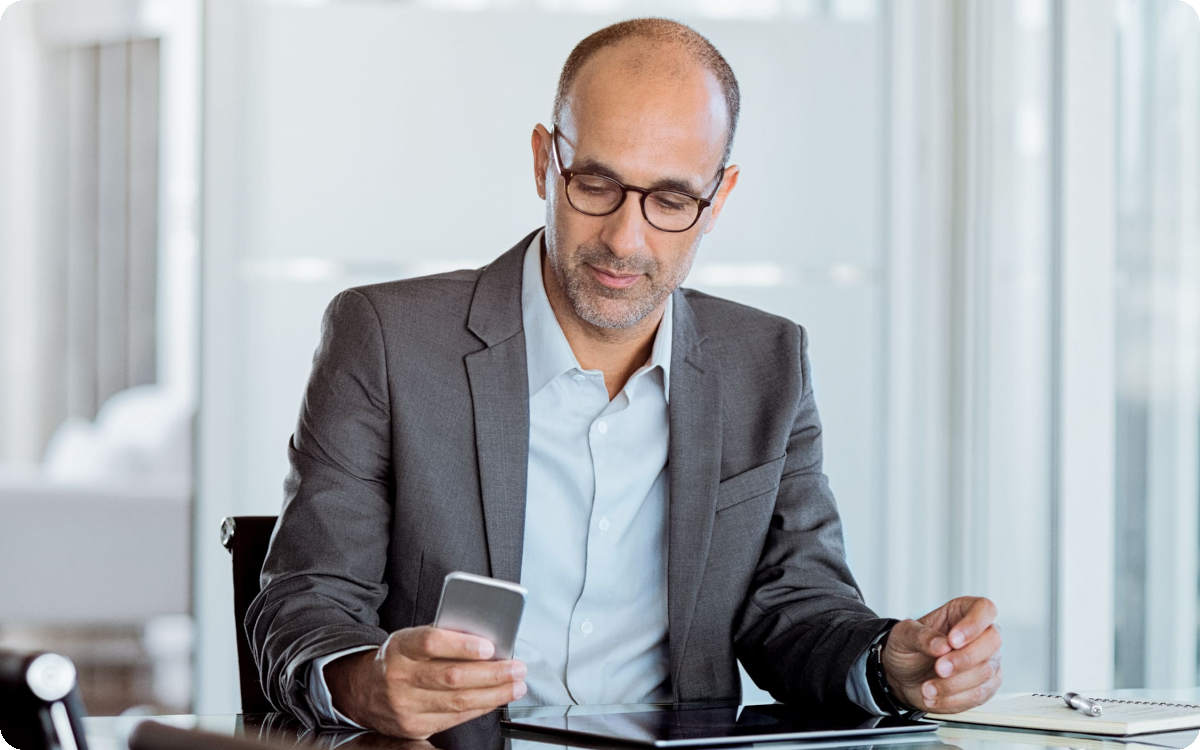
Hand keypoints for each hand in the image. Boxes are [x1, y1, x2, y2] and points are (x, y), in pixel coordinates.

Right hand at [323, 626, 526, 738]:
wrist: (363, 689)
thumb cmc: (399, 658)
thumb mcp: (411, 639)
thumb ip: (443, 637)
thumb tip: (487, 641)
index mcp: (400, 647)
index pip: (431, 643)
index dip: (462, 645)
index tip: (489, 646)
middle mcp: (400, 677)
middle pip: (451, 677)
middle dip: (492, 674)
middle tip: (517, 668)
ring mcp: (405, 705)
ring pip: (457, 702)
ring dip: (494, 694)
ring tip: (515, 685)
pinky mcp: (414, 726)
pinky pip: (454, 719)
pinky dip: (480, 708)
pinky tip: (495, 699)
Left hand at [882, 596, 1001, 712]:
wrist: (903, 677)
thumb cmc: (907, 649)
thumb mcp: (903, 636)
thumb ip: (921, 636)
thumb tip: (942, 645)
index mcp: (962, 612)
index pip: (984, 609)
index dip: (973, 624)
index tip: (953, 641)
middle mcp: (981, 634)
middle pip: (993, 641)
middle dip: (964, 659)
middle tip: (939, 668)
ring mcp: (988, 661)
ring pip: (985, 671)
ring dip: (954, 684)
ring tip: (926, 688)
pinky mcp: (986, 686)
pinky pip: (979, 694)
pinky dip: (954, 699)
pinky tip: (934, 697)